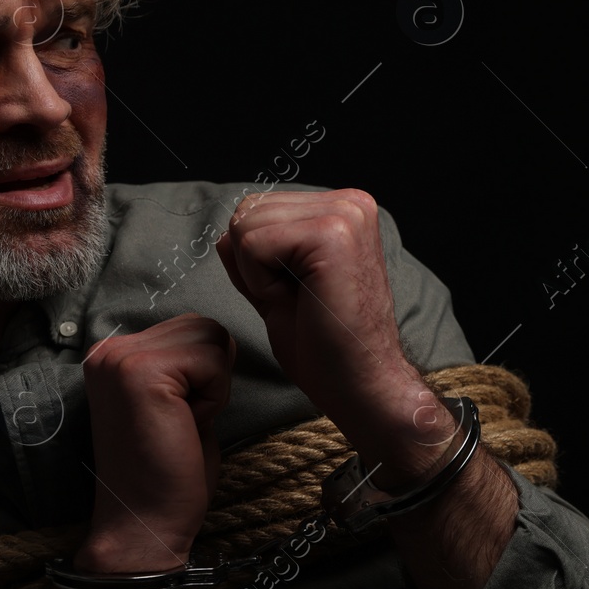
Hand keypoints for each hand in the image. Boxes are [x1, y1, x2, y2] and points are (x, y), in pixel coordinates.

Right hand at [78, 313, 234, 571]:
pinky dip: (215, 396)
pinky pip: (213, 360)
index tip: (175, 417)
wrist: (145, 522)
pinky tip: (187, 425)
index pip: (189, 328)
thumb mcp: (176, 399)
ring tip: (183, 421)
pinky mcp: (141, 371)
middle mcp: (109, 349)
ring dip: (214, 384)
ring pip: (212, 336)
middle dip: (211, 374)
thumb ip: (185, 363)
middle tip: (181, 420)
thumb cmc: (167, 471)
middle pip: (203, 326)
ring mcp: (121, 358)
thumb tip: (220, 338)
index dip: (202, 374)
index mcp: (113, 354)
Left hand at [215, 189, 453, 485]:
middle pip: (248, 211)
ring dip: (258, 274)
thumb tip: (225, 232)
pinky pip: (253, 243)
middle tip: (299, 301)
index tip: (299, 295)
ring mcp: (345, 214)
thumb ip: (254, 256)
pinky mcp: (332, 233)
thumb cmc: (326, 348)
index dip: (256, 261)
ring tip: (303, 301)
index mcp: (342, 210)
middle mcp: (349, 203)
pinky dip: (261, 282)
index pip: (258, 209)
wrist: (362, 386)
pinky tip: (300, 302)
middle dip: (254, 265)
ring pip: (246, 225)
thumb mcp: (277, 291)